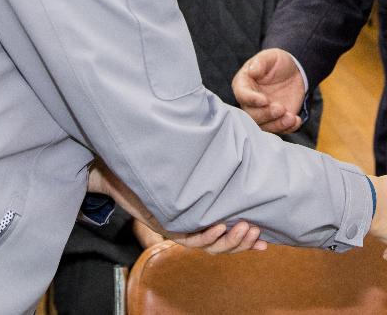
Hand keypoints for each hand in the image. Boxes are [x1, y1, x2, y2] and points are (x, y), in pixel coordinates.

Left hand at [88, 159, 266, 254]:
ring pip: (208, 247)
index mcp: (198, 218)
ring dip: (230, 241)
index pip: (226, 237)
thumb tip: (233, 138)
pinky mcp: (164, 225)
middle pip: (220, 247)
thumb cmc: (155, 165)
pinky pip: (189, 239)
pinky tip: (220, 225)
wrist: (120, 168)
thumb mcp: (189, 163)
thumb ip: (210, 159)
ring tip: (246, 228)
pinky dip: (207, 235)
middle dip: (241, 242)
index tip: (266, 240)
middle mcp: (189, 228)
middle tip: (257, 232)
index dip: (245, 242)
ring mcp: (177, 228)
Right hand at [232, 48, 304, 133]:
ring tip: (291, 118)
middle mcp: (250, 102)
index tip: (264, 100)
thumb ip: (260, 62)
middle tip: (281, 108)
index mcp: (243, 85)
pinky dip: (287, 128)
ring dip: (277, 125)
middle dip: (266, 114)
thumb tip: (253, 71)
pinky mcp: (276, 120)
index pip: (242, 95)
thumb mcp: (270, 56)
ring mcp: (262, 113)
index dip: (251, 99)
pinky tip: (295, 121)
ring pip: (264, 126)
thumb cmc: (277, 62)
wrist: (293, 72)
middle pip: (251, 115)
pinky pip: (278, 129)